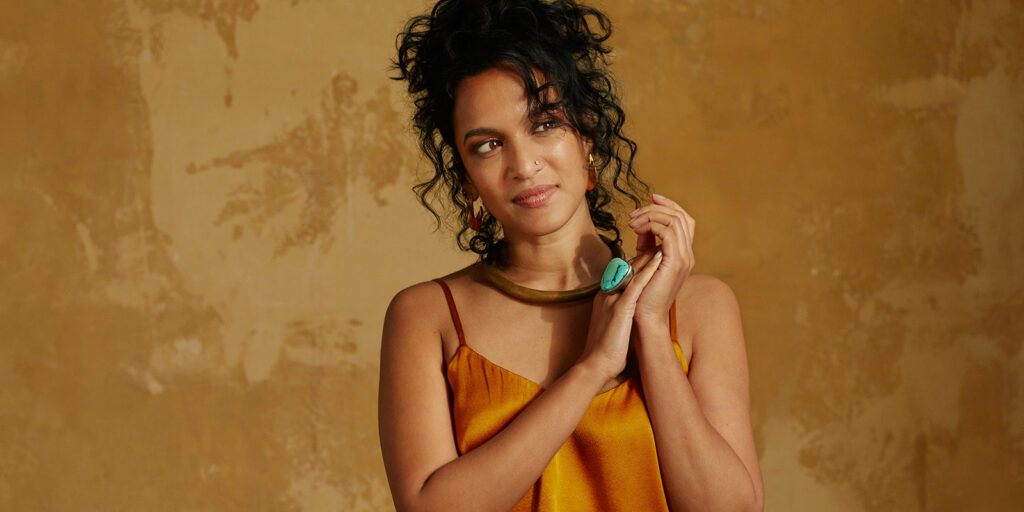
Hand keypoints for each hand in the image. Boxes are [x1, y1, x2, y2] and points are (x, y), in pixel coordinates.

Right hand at [577, 250, 662, 380]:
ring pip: (631, 271)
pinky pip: (635, 284)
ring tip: (662, 242)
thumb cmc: (605, 350)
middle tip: (659, 241)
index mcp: (605, 297)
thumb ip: (619, 312)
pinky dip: (648, 270)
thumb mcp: (611, 324)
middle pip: (627, 267)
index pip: (623, 273)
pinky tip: (658, 259)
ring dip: (647, 255)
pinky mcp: (620, 309)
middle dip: (644, 254)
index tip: (651, 253)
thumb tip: (632, 310)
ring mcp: (612, 299)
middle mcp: (607, 293)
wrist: (594, 366)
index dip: (638, 262)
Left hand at [627, 193, 695, 321]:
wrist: (645, 317)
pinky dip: (650, 225)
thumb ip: (646, 246)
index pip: (684, 220)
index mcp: (682, 254)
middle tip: (635, 212)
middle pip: (681, 216)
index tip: (651, 199)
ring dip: (650, 215)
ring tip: (632, 221)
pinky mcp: (675, 262)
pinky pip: (667, 231)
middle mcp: (687, 255)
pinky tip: (635, 230)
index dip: (669, 206)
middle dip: (657, 207)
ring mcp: (684, 258)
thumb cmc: (641, 295)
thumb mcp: (645, 263)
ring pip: (674, 220)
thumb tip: (640, 230)